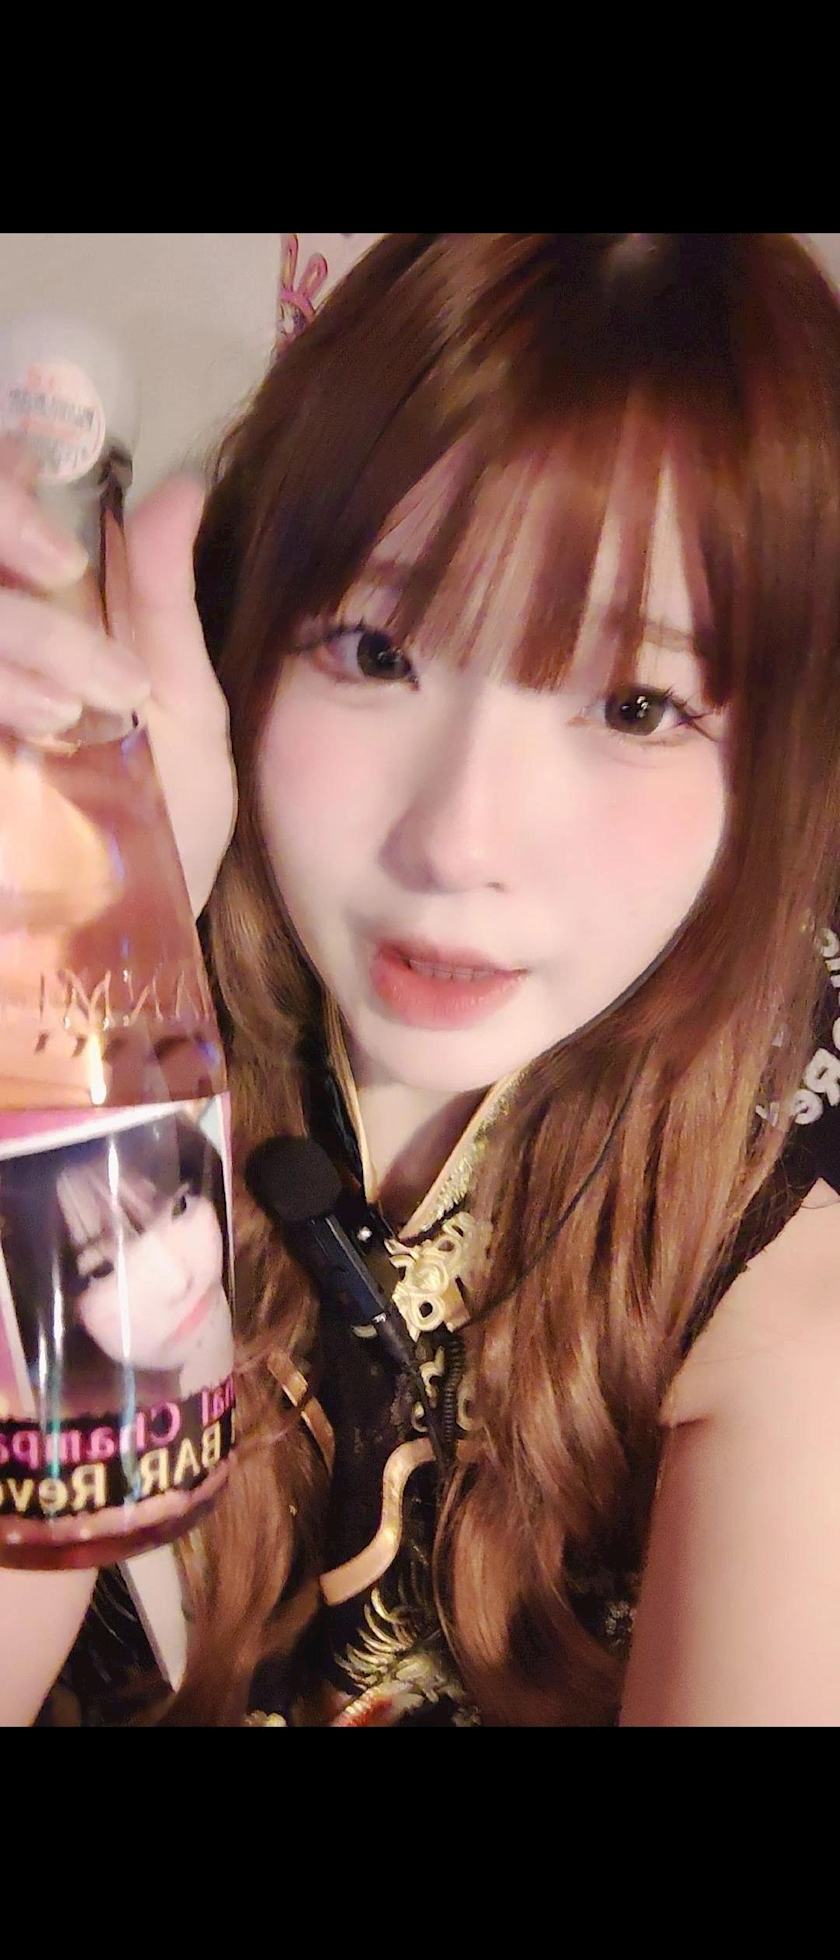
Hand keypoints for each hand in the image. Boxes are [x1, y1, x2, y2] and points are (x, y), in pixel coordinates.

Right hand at [0, 440, 236, 916]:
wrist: (121, 950)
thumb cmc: (156, 829)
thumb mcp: (181, 713)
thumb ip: (164, 602)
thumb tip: (182, 482)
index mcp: (29, 607)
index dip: (6, 483)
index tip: (65, 532)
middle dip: (0, 526)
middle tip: (62, 572)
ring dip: (15, 637)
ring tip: (70, 703)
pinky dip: (0, 686)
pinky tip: (37, 726)